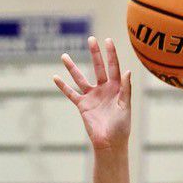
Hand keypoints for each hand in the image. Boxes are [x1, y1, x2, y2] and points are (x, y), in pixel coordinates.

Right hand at [54, 36, 131, 150]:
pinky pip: (71, 93)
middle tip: (91, 39)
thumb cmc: (121, 127)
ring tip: (64, 55)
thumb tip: (127, 71)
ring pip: (80, 78)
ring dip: (72, 67)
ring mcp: (92, 97)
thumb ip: (126, 89)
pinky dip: (63, 86)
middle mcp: (104, 90)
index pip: (114, 67)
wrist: (110, 143)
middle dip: (95, 54)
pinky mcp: (83, 105)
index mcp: (116, 88)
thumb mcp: (125, 107)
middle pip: (98, 68)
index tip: (107, 41)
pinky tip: (55, 77)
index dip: (111, 54)